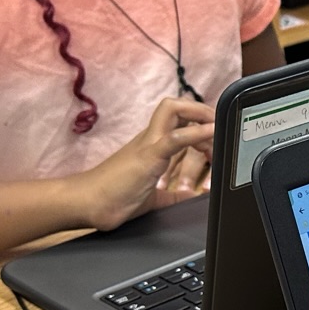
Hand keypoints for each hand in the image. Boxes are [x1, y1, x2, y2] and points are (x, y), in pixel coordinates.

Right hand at [70, 97, 215, 229]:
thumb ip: (173, 195)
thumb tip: (191, 196)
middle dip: (204, 112)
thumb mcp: (153, 197)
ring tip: (217, 129)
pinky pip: (174, 137)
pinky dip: (196, 133)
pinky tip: (210, 133)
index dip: (200, 123)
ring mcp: (148, 144)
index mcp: (152, 146)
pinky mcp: (147, 156)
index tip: (216, 140)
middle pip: (177, 106)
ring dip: (201, 114)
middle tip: (220, 130)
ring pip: (173, 109)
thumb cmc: (113, 197)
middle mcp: (150, 138)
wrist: (88, 203)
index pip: (178, 120)